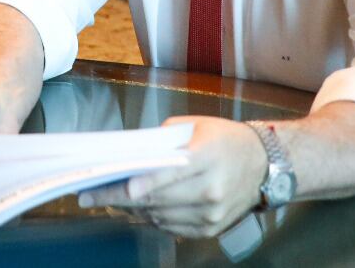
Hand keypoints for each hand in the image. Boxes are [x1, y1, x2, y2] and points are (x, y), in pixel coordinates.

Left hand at [77, 116, 268, 237]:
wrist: (264, 165)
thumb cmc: (224, 139)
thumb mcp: (195, 127)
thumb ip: (163, 141)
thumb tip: (130, 156)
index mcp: (207, 157)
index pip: (171, 173)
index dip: (146, 182)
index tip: (123, 187)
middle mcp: (211, 189)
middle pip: (158, 199)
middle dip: (119, 198)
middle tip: (90, 195)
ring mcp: (211, 213)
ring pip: (159, 216)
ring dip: (130, 209)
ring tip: (105, 200)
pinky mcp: (210, 228)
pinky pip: (170, 227)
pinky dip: (149, 217)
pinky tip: (134, 208)